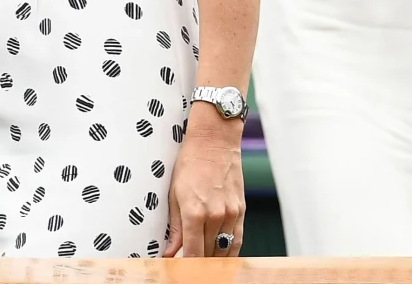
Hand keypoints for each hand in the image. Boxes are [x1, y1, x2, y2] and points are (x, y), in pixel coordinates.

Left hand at [166, 107, 243, 257]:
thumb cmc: (190, 163)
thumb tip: (170, 252)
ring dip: (214, 259)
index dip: (186, 267)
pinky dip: (230, 250)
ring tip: (204, 263)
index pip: (193, 254)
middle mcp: (215, 216)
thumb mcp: (174, 193)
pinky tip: (222, 255)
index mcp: (194, 213)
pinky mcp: (241, 209)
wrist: (215, 141)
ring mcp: (231, 213)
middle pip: (209, 254)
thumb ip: (174, 227)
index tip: (181, 271)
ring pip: (224, 249)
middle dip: (199, 263)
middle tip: (191, 266)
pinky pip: (237, 239)